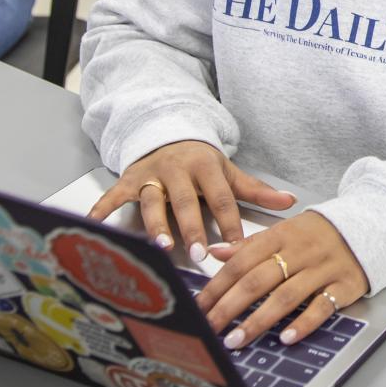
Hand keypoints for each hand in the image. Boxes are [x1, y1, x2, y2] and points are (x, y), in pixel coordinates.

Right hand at [87, 141, 295, 261]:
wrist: (167, 133)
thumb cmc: (200, 162)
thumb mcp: (228, 171)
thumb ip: (256, 190)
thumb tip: (290, 202)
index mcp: (205, 166)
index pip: (221, 197)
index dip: (230, 222)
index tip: (237, 247)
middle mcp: (176, 169)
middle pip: (185, 202)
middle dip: (192, 227)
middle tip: (200, 253)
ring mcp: (150, 175)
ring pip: (152, 202)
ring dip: (156, 224)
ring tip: (161, 246)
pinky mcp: (129, 180)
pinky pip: (114, 196)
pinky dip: (103, 209)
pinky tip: (95, 226)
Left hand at [197, 212, 368, 349]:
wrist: (366, 226)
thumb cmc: (316, 234)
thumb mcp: (283, 231)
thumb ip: (249, 245)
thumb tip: (215, 253)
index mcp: (280, 235)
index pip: (242, 261)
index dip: (218, 285)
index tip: (199, 306)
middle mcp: (300, 251)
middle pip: (258, 280)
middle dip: (230, 306)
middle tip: (209, 328)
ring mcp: (323, 268)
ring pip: (286, 296)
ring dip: (259, 320)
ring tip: (236, 340)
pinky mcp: (344, 285)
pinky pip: (322, 306)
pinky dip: (303, 323)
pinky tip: (286, 338)